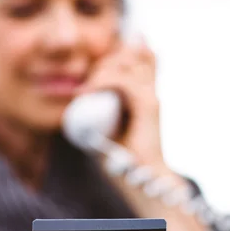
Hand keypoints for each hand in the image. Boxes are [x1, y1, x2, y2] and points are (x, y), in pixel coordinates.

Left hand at [79, 39, 164, 166]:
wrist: (140, 178)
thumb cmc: (121, 156)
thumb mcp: (105, 124)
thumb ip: (97, 107)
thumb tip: (77, 94)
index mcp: (144, 91)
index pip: (137, 54)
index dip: (113, 54)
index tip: (89, 75)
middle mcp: (151, 89)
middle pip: (130, 52)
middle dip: (103, 62)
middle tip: (85, 86)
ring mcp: (151, 95)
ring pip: (124, 62)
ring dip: (100, 71)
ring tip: (85, 90)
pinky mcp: (149, 104)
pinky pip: (123, 80)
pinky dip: (102, 82)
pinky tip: (87, 91)